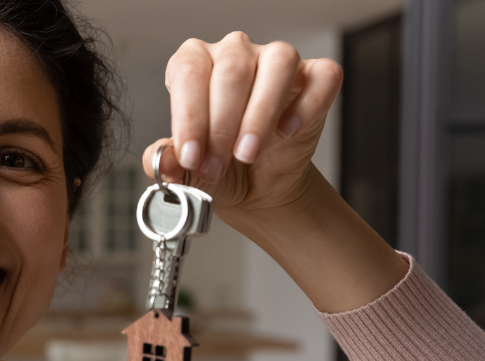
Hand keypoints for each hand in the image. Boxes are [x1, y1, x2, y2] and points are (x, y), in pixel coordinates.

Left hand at [142, 32, 342, 212]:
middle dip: (221, 126)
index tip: (191, 157)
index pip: (188, 72)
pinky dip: (305, 107)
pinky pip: (320, 77)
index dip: (189, 117)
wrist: (256, 184)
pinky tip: (287, 132)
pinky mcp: (315, 77)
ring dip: (260, 115)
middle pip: (230, 70)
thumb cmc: (218, 166)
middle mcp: (234, 52)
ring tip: (248, 154)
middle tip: (216, 166)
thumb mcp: (187, 171)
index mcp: (195, 64)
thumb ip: (167, 164)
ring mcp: (276, 60)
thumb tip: (164, 161)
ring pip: (276, 65)